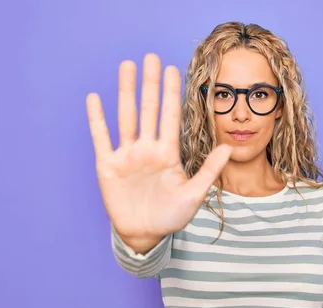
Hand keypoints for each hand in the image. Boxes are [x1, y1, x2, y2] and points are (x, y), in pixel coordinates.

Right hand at [86, 53, 230, 242]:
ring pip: (126, 116)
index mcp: (167, 153)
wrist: (145, 234)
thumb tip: (228, 147)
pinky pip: (101, 137)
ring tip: (126, 67)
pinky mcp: (108, 166)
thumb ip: (209, 170)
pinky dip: (97, 119)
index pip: (170, 116)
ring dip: (125, 92)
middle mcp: (147, 148)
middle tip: (150, 57)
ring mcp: (127, 155)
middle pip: (148, 109)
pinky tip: (94, 98)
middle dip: (150, 84)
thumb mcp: (194, 194)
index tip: (173, 68)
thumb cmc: (171, 216)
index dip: (171, 93)